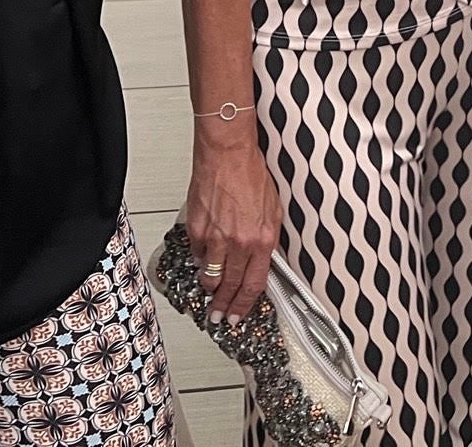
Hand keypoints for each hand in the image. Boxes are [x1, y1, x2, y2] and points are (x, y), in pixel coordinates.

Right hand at [184, 129, 282, 324]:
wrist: (228, 153)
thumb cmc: (250, 174)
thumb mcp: (274, 210)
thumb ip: (269, 239)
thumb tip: (265, 261)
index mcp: (263, 240)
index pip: (254, 285)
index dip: (245, 306)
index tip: (239, 316)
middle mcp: (240, 242)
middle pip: (230, 286)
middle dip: (224, 306)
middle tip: (219, 316)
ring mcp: (216, 237)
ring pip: (210, 276)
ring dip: (210, 289)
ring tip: (210, 294)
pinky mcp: (197, 229)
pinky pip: (197, 255)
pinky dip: (199, 261)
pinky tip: (202, 262)